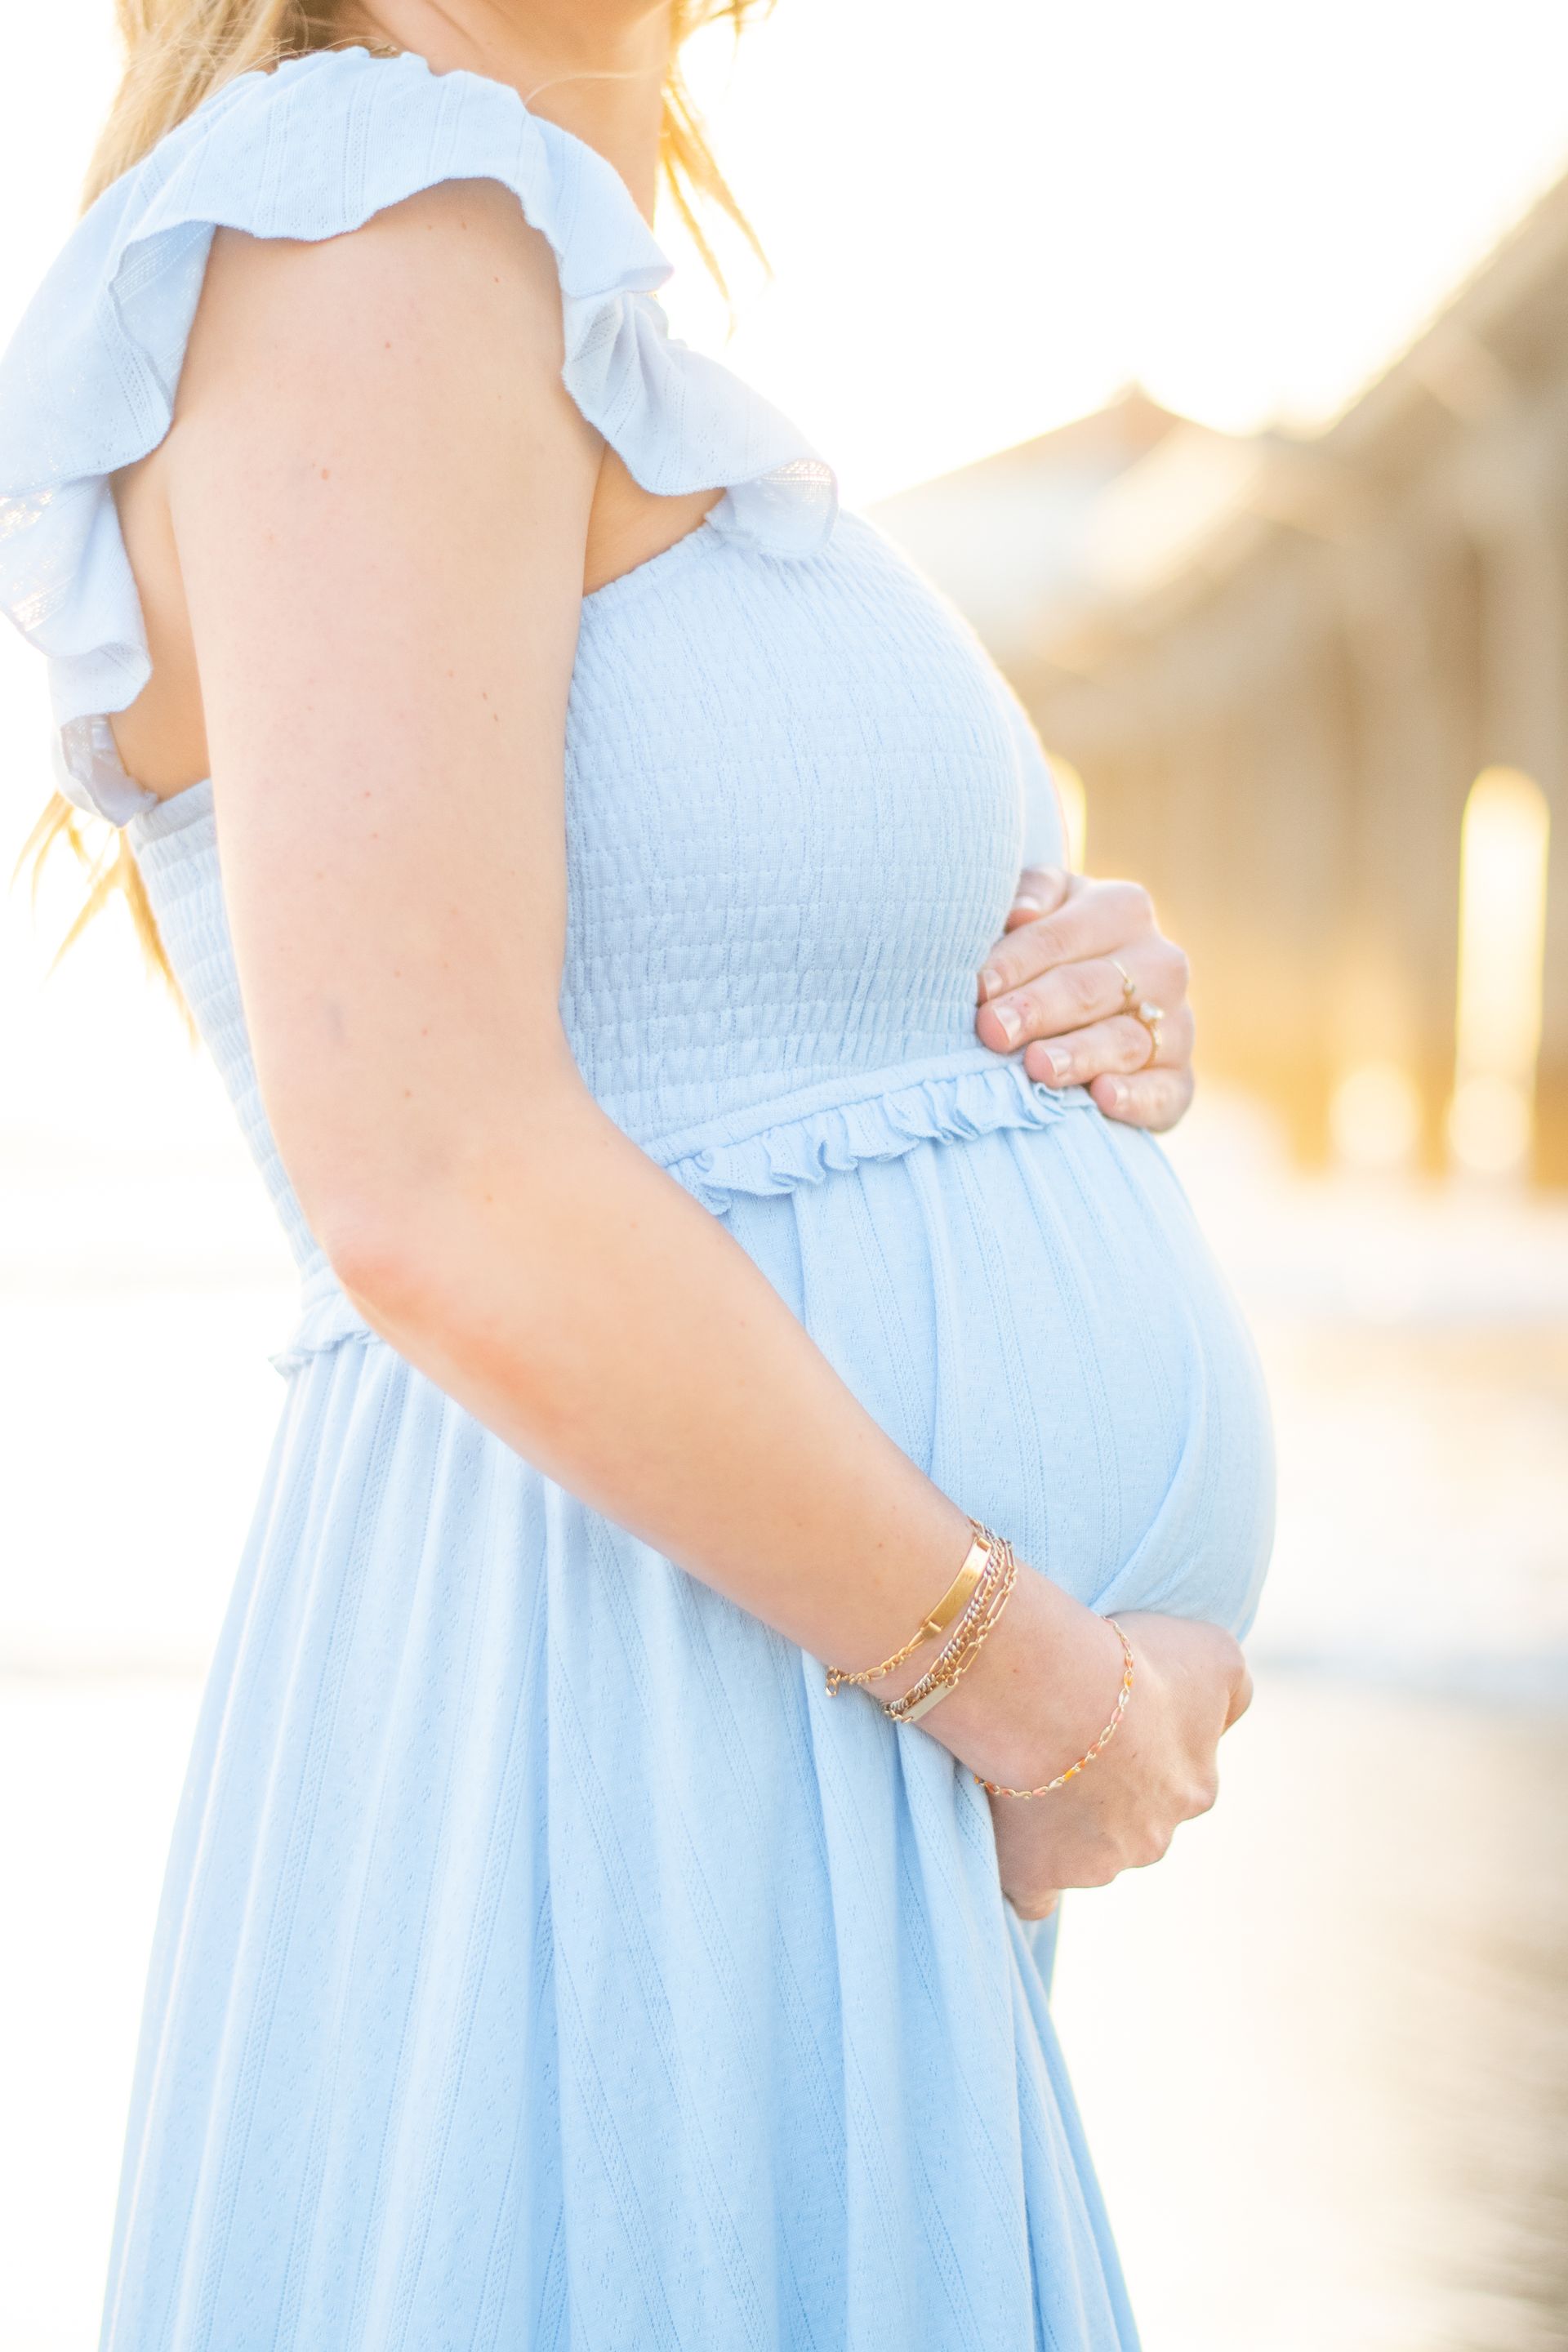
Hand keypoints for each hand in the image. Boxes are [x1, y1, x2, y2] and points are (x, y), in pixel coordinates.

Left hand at [975, 867, 1194, 1131]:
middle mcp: (1160, 964)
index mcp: (1123, 910)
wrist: (1095, 1010)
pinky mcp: (1179, 1079)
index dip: (1015, 962)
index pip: (1060, 936)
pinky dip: (1135, 1097)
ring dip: (1080, 1055)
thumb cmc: (1050, 951)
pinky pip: (1163, 1091)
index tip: (977, 988)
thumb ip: (1030, 896)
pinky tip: (1102, 1098)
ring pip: (1125, 1039)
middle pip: (1091, 987)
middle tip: (993, 1029)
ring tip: (1037, 1066)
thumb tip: (1021, 913)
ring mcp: (1175, 1024)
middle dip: (1039, 1009)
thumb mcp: (1042, 908)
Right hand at [986, 1611, 1251, 1919]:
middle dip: (1106, 1790)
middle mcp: (1154, 1839)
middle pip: (1131, 1821)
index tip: (1106, 1711)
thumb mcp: (1215, 1655)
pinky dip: (1026, 1873)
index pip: (1178, 1780)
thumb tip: (1224, 1720)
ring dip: (1061, 1820)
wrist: (1054, 1693)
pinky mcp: (1038, 1877)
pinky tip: (1011, 1840)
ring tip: (1026, 1764)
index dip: (1142, 1746)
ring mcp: (1095, 1866)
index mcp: (1195, 1789)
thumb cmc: (1134, 1667)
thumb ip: (1232, 1693)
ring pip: (1085, 1851)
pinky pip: (1034, 1895)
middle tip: (1065, 1735)